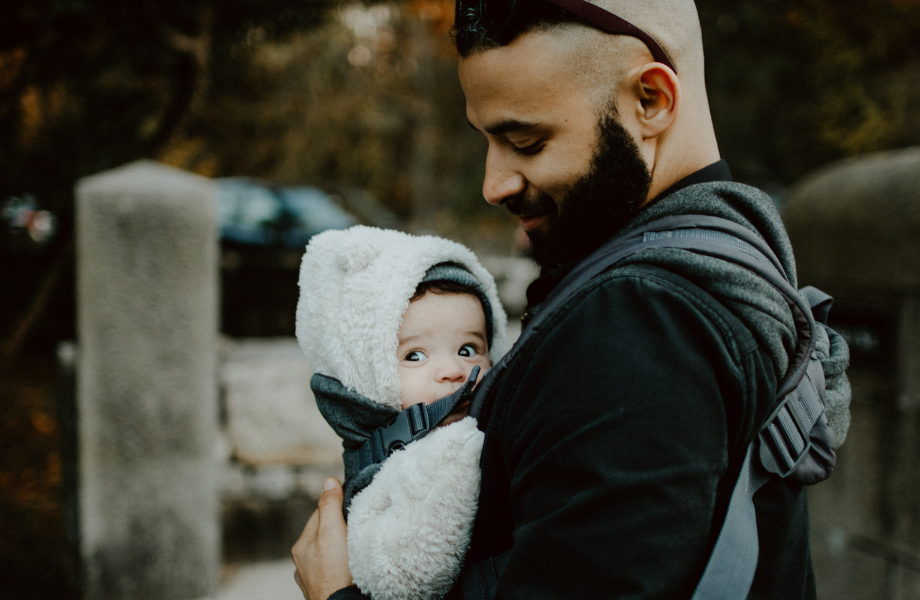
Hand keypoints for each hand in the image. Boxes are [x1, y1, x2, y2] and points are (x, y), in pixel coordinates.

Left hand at [291, 477, 353, 599]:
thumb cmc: (337, 572)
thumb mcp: (333, 531)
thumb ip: (330, 506)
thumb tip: (328, 481)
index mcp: (302, 545)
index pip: (320, 513)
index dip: (337, 505)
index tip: (354, 505)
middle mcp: (303, 562)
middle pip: (324, 533)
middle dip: (339, 527)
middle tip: (358, 526)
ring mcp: (313, 578)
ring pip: (328, 553)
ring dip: (340, 548)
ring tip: (356, 547)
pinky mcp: (325, 589)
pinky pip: (333, 570)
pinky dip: (341, 566)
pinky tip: (352, 568)